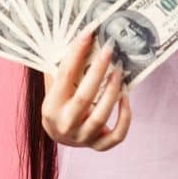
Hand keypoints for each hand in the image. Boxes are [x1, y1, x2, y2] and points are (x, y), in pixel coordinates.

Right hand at [41, 32, 131, 150]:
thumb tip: (82, 37)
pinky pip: (117, 135)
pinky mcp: (98, 145)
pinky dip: (125, 117)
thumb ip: (64, 69)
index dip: (77, 53)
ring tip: (119, 71)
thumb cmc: (60, 104)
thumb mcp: (55, 88)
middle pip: (84, 97)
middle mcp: (64, 125)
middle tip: (109, 49)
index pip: (64, 76)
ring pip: (101, 116)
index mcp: (50, 107)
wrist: (61, 135)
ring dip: (113, 92)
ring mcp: (82, 138)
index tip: (90, 32)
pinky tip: (127, 98)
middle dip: (98, 71)